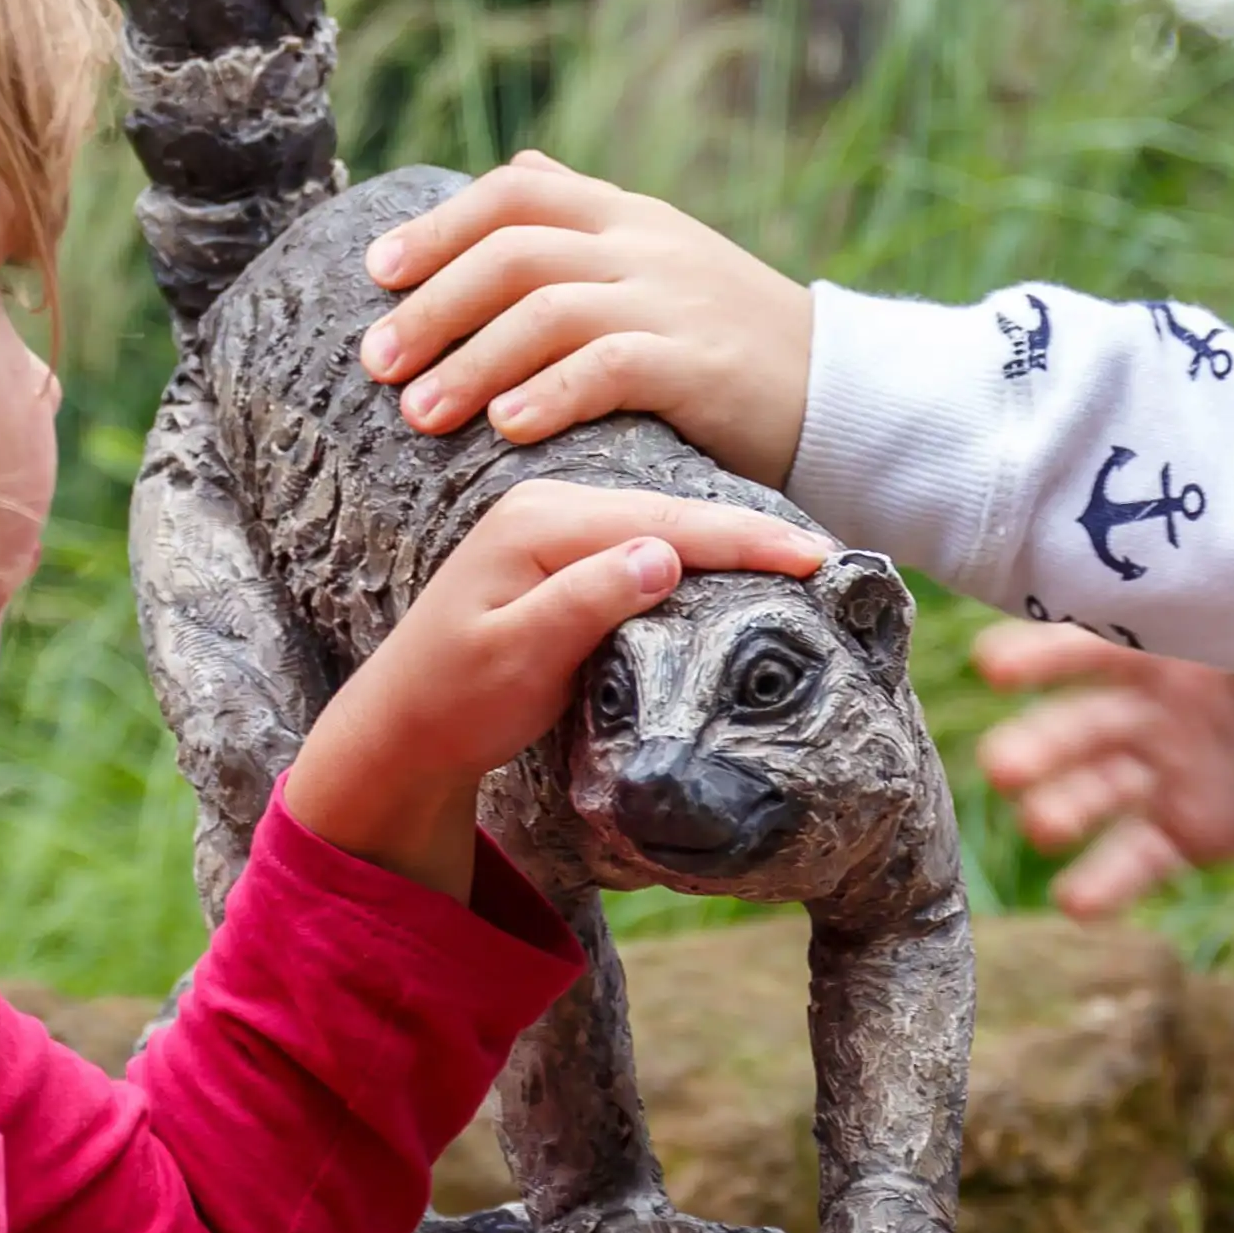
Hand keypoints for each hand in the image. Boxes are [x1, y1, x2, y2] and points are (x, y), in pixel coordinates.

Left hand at [288, 482, 828, 893]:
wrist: (401, 724)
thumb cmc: (454, 698)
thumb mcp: (517, 656)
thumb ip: (585, 601)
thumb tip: (664, 555)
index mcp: (541, 523)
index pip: (665, 523)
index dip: (745, 540)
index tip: (815, 560)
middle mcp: (548, 508)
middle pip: (673, 512)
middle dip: (753, 533)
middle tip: (832, 557)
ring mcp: (554, 527)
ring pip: (663, 524)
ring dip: (730, 541)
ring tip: (802, 559)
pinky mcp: (562, 555)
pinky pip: (644, 541)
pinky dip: (697, 555)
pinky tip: (736, 569)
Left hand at [355, 155, 813, 481]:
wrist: (843, 392)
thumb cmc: (732, 340)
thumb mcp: (663, 258)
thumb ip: (589, 221)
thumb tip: (522, 163)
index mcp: (628, 215)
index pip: (518, 189)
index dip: (440, 226)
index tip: (378, 272)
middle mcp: (644, 245)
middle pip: (513, 252)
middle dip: (433, 306)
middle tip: (377, 363)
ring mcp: (673, 299)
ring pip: (546, 310)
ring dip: (471, 362)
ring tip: (419, 413)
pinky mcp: (699, 363)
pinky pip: (608, 366)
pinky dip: (548, 394)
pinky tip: (505, 429)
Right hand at [973, 620, 1233, 915]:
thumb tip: (1206, 573)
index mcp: (1168, 649)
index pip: (1091, 647)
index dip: (1039, 656)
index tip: (992, 667)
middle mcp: (1151, 711)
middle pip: (1080, 728)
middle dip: (1038, 745)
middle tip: (1002, 767)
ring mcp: (1164, 773)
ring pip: (1097, 791)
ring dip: (1061, 808)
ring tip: (1040, 826)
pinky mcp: (1188, 830)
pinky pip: (1138, 855)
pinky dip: (1105, 879)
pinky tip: (1074, 901)